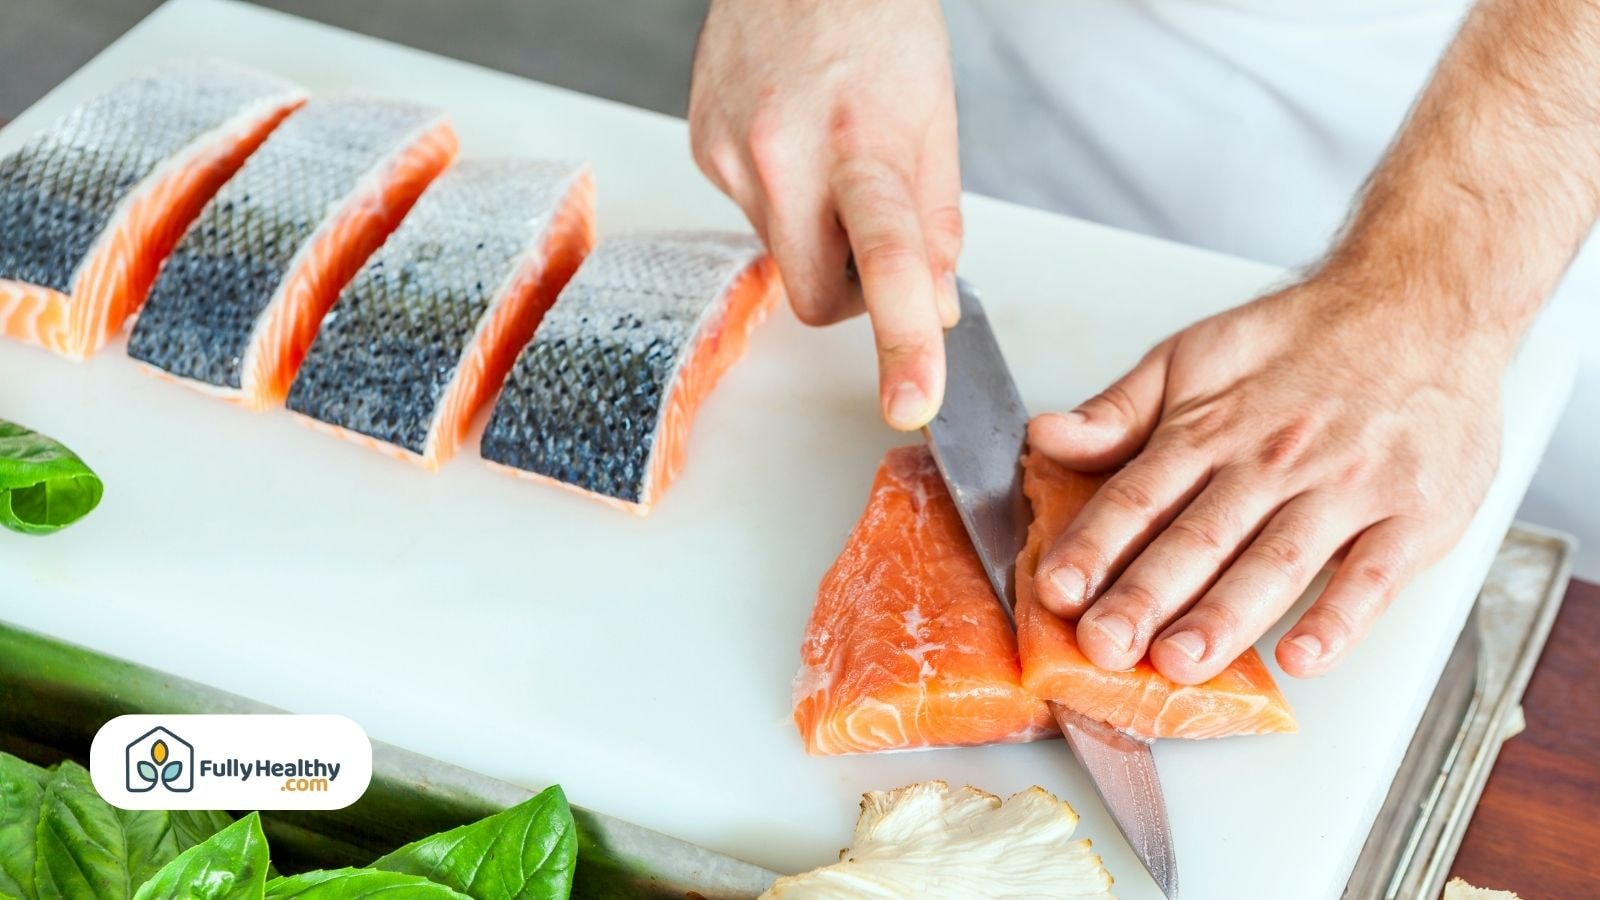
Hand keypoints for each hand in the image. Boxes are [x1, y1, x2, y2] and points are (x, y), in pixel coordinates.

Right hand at [688, 0, 961, 429]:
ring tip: (831, 155)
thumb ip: (936, 221)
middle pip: (816, 299)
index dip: (904, 341)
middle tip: (875, 237)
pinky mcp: (703, 151)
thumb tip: (933, 305)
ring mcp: (731, 157)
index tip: (913, 401)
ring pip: (784, 257)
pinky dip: (785, 199)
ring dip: (817, 233)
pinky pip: (754, 214)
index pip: (888, 261)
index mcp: (861, 140)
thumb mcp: (936, 115)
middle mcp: (783, 153)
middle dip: (851, 293)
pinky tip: (794, 139)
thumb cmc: (877, 20)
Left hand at [1029, 274, 1508, 683]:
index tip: (1057, 590)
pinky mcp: (1414, 514)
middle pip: (1198, 537)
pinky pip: (1374, 574)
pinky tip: (1305, 656)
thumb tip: (1045, 436)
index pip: (1139, 495)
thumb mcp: (1194, 356)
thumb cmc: (1304, 342)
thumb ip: (1118, 409)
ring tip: (1180, 662)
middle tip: (1104, 646)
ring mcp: (1345, 488)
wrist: (1424, 304)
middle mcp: (1272, 460)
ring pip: (1275, 560)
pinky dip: (1340, 618)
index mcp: (1211, 429)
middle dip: (1145, 596)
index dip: (1094, 545)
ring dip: (1226, 615)